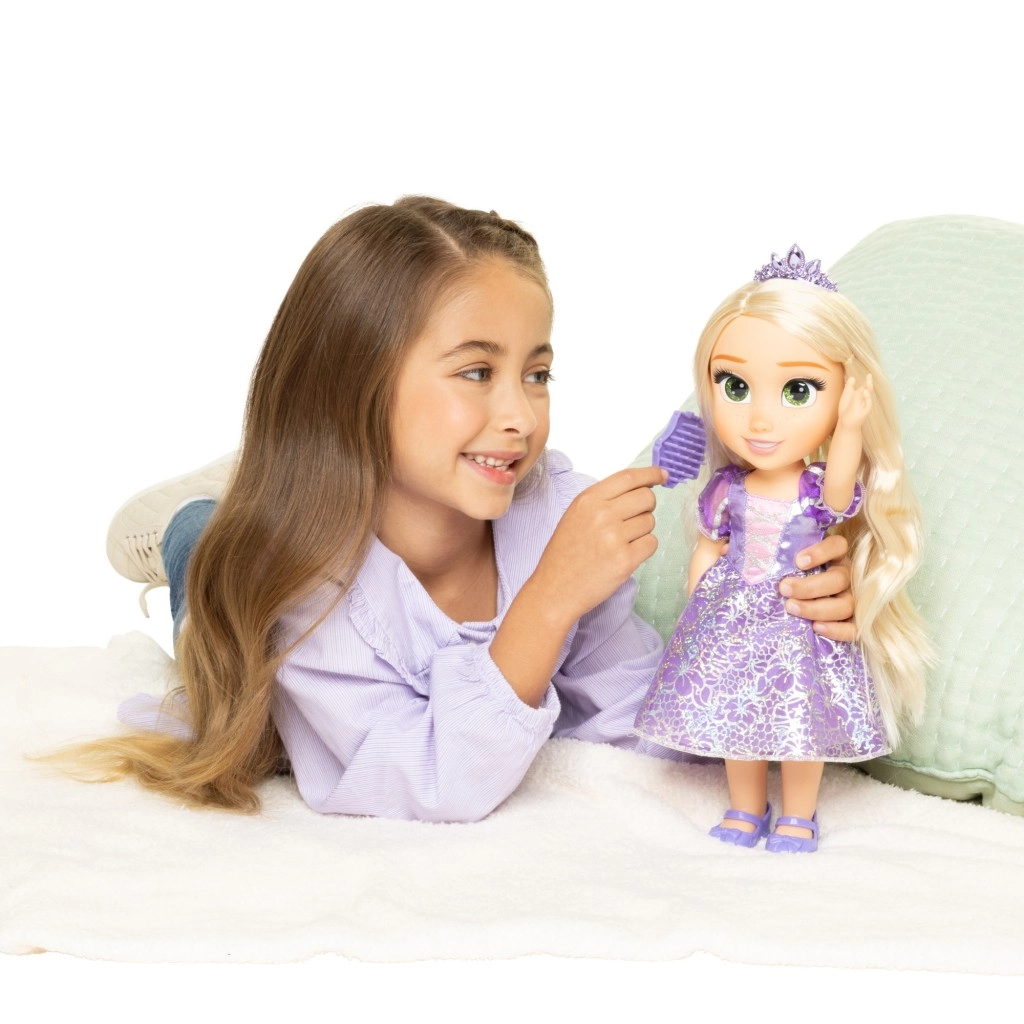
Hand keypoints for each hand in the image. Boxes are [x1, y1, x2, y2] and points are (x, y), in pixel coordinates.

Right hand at [532, 465, 664, 625]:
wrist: (555, 589)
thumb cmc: (565, 553)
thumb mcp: (575, 515)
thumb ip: (604, 500)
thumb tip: (640, 487)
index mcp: (588, 500)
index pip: (629, 477)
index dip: (650, 474)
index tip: (662, 475)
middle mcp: (602, 515)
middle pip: (646, 498)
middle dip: (647, 507)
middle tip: (635, 518)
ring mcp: (614, 538)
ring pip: (650, 522)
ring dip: (642, 531)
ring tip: (620, 543)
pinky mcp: (625, 560)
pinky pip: (651, 543)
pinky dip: (644, 549)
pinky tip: (625, 555)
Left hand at [779, 534, 855, 642]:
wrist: (804, 604)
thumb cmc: (792, 578)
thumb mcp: (790, 563)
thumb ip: (783, 558)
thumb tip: (760, 555)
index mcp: (835, 557)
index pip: (838, 546)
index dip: (821, 552)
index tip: (798, 561)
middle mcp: (847, 576)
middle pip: (839, 579)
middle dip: (809, 586)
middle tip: (784, 588)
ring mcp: (853, 599)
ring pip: (846, 605)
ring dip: (817, 608)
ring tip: (791, 607)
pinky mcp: (854, 622)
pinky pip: (853, 629)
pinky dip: (837, 630)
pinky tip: (816, 628)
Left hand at [837, 374, 872, 431]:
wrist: (846, 421)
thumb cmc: (846, 408)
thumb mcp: (847, 395)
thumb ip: (849, 386)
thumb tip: (852, 377)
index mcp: (860, 394)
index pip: (864, 386)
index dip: (867, 380)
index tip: (869, 374)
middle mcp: (864, 399)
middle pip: (868, 389)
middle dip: (869, 383)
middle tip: (869, 376)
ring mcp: (865, 405)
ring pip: (868, 396)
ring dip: (868, 389)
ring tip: (867, 383)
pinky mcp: (865, 411)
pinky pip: (868, 404)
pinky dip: (867, 399)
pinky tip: (865, 393)